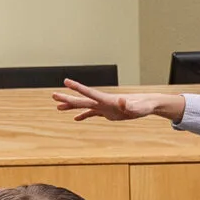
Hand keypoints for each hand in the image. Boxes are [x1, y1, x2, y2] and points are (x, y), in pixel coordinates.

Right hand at [50, 81, 185, 124]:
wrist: (146, 105)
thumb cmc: (142, 106)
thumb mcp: (136, 108)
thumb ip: (128, 105)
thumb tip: (123, 102)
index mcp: (107, 99)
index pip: (89, 92)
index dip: (77, 87)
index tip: (66, 81)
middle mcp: (102, 101)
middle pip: (82, 99)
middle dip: (67, 98)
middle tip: (53, 95)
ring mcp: (103, 106)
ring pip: (84, 106)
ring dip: (72, 106)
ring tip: (58, 107)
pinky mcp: (107, 112)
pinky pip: (92, 114)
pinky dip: (83, 116)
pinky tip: (76, 119)